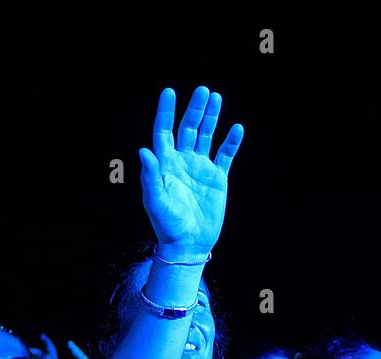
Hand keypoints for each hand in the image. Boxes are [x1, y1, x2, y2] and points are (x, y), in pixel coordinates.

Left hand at [139, 87, 242, 258]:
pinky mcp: (217, 178)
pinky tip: (236, 128)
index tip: (169, 92)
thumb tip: (144, 150)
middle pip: (188, 128)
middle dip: (195, 109)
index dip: (166, 112)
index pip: (164, 131)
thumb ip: (150, 176)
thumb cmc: (167, 225)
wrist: (189, 244)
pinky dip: (231, 142)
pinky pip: (225, 155)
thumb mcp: (155, 201)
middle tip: (203, 91)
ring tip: (216, 97)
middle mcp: (182, 162)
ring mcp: (201, 168)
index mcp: (165, 164)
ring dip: (211, 117)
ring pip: (207, 136)